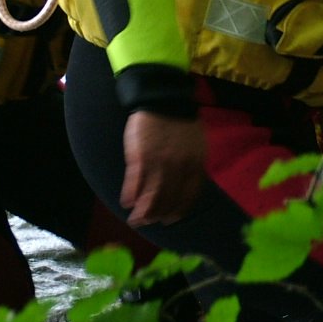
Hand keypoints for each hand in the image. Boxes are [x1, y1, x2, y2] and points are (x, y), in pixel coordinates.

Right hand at [120, 110, 205, 226]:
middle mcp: (178, 168)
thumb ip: (193, 164)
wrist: (163, 99)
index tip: (171, 218)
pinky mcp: (140, 158)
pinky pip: (135, 183)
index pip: (188, 195)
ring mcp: (159, 164)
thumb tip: (189, 182)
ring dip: (142, 211)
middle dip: (158, 214)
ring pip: (151, 196)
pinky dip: (130, 195)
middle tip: (149, 222)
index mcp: (195, 164)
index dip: (178, 209)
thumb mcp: (197, 144)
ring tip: (136, 220)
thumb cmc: (180, 120)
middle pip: (168, 199)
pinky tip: (126, 203)